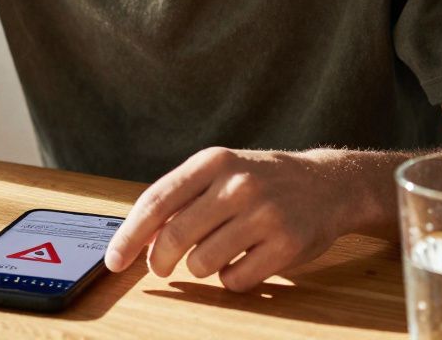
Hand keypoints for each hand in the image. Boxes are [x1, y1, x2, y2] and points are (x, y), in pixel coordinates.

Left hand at [103, 147, 352, 291]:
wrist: (327, 184)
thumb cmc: (262, 180)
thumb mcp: (221, 172)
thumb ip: (181, 199)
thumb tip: (141, 242)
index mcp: (213, 161)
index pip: (156, 203)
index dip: (129, 236)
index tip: (114, 260)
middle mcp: (237, 184)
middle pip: (174, 237)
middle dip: (159, 260)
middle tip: (160, 267)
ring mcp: (264, 214)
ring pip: (202, 262)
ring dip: (201, 267)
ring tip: (219, 251)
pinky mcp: (286, 245)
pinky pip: (235, 280)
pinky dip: (231, 279)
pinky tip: (244, 261)